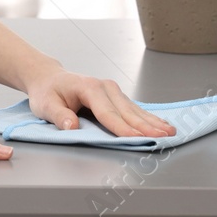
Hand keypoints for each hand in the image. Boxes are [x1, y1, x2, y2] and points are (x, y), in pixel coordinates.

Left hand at [25, 66, 174, 137]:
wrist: (48, 78)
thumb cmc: (47, 92)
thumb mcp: (45, 105)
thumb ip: (59, 116)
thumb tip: (72, 127)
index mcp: (88, 88)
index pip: (108, 113)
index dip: (123, 128)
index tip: (137, 138)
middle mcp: (104, 87)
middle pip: (127, 111)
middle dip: (146, 126)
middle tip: (164, 137)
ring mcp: (112, 90)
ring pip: (134, 109)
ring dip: (153, 121)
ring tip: (170, 132)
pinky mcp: (115, 96)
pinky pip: (133, 108)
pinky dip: (148, 118)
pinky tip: (161, 125)